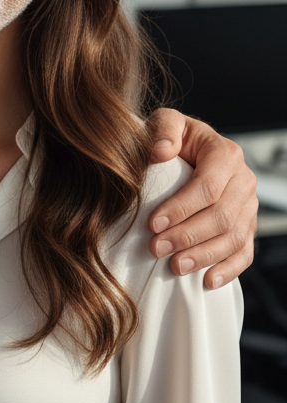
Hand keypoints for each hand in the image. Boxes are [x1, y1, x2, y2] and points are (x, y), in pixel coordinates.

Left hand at [146, 108, 256, 288]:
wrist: (187, 149)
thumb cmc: (173, 136)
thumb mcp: (166, 122)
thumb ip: (163, 129)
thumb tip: (161, 152)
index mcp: (225, 153)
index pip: (206, 187)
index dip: (180, 208)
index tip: (152, 223)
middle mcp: (243, 180)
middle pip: (220, 216)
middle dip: (187, 236)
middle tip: (157, 248)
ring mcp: (249, 205)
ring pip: (233, 238)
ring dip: (204, 255)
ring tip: (175, 266)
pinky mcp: (248, 226)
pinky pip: (244, 252)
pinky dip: (228, 269)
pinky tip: (207, 280)